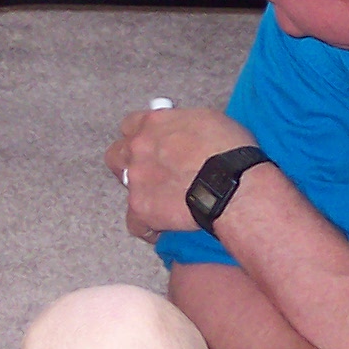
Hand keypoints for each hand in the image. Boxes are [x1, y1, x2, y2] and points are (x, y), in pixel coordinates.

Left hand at [105, 105, 253, 240]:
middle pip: (117, 154)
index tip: (151, 143)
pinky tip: (161, 229)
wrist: (231, 183)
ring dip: (139, 192)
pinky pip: (136, 223)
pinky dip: (148, 228)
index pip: (130, 124)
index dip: (141, 136)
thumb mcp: (207, 119)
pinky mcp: (141, 209)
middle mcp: (139, 147)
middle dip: (129, 163)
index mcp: (155, 122)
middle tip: (149, 172)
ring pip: (125, 187)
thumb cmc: (230, 150)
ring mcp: (137, 178)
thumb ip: (183, 125)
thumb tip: (182, 132)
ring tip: (161, 202)